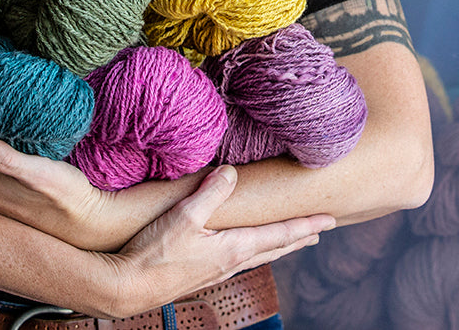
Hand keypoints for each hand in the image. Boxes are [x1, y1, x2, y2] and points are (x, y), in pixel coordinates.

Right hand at [106, 165, 332, 315]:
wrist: (127, 287)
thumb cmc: (154, 253)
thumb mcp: (184, 216)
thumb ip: (211, 192)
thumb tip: (232, 171)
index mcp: (234, 249)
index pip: (280, 234)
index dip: (306, 225)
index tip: (330, 220)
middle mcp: (231, 263)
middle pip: (275, 248)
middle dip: (299, 237)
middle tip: (320, 231)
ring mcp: (216, 272)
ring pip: (258, 256)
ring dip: (278, 246)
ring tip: (291, 240)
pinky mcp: (201, 275)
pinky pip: (239, 260)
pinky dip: (255, 251)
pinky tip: (245, 250)